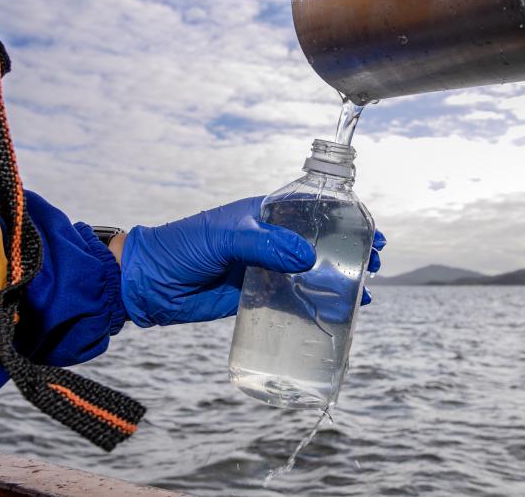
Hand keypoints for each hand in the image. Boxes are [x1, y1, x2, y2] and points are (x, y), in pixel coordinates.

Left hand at [119, 196, 384, 326]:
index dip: (345, 219)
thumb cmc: (182, 247)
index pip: (314, 211)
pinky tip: (339, 313)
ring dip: (340, 279)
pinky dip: (318, 306)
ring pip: (313, 273)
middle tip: (375, 262)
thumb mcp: (223, 237)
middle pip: (321, 243)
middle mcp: (271, 241)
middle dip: (350, 251)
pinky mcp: (258, 298)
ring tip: (365, 291)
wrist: (149, 285)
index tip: (370, 229)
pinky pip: (294, 301)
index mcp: (265, 215)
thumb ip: (264, 245)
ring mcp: (266, 270)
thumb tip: (307, 258)